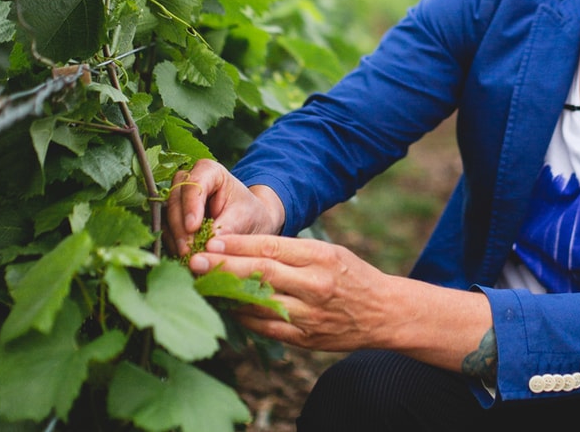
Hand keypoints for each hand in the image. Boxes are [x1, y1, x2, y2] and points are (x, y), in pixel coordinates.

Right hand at [165, 160, 284, 256]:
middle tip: (188, 249)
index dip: (191, 205)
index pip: (194, 184)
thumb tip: (208, 245)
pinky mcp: (172, 217)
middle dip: (180, 226)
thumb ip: (227, 227)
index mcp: (209, 171)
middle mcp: (188, 180)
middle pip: (176, 200)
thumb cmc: (249, 213)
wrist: (249, 222)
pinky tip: (184, 256)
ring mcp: (177, 198)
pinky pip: (166, 229)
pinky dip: (174, 243)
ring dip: (175, 237)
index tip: (193, 227)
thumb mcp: (244, 218)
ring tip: (187, 256)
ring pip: (167, 215)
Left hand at [185, 234, 393, 350]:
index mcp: (322, 257)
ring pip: (259, 303)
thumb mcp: (331, 253)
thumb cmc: (354, 277)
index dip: (238, 245)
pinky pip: (266, 328)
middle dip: (224, 266)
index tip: (212, 241)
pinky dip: (243, 318)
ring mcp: (310, 314)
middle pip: (260, 273)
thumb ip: (294, 252)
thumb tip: (247, 249)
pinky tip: (226, 308)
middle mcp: (315, 285)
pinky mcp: (306, 338)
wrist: (385, 313)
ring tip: (202, 285)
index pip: (272, 247)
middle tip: (195, 260)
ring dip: (227, 294)